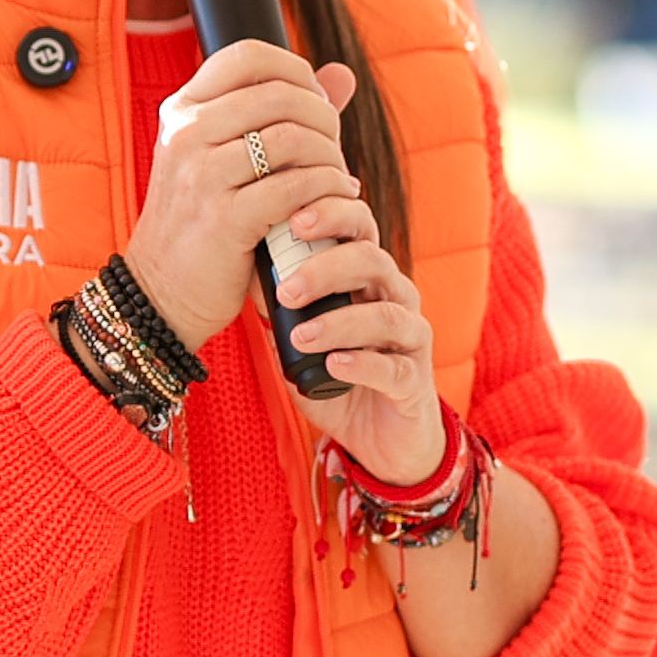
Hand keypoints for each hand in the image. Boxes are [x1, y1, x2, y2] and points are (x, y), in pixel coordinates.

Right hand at [120, 39, 361, 355]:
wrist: (162, 292)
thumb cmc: (202, 223)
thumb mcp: (225, 159)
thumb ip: (281, 114)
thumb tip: (342, 74)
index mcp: (182, 111)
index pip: (248, 55)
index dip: (296, 70)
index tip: (316, 103)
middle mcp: (186, 134)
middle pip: (280, 94)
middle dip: (324, 117)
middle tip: (335, 147)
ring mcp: (201, 175)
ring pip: (292, 137)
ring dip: (330, 157)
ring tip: (338, 177)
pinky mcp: (224, 219)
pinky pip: (296, 186)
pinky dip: (329, 190)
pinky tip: (336, 200)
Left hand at [260, 186, 445, 481]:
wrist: (378, 440)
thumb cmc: (337, 382)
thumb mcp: (299, 342)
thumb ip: (279, 310)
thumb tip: (242, 272)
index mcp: (368, 280)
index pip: (358, 230)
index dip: (331, 216)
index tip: (292, 222)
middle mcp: (395, 300)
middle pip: (373, 262)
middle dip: (327, 268)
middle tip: (287, 288)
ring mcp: (410, 340)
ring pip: (386, 314)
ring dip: (339, 322)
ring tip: (300, 335)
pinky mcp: (414, 383)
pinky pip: (394, 368)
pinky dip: (363, 364)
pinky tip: (335, 365)